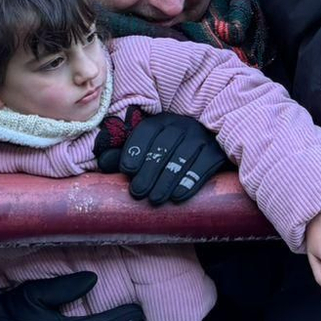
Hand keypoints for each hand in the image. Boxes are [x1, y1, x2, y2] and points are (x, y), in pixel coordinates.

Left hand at [95, 113, 232, 204]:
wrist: (209, 152)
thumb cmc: (170, 154)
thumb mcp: (147, 151)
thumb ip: (124, 156)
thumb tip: (103, 162)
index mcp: (162, 121)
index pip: (147, 130)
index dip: (135, 149)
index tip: (127, 170)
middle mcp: (183, 124)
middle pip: (164, 145)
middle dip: (149, 170)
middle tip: (138, 192)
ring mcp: (201, 137)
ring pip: (183, 157)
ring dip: (167, 180)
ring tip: (155, 199)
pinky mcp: (217, 151)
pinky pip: (204, 165)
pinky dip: (190, 181)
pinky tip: (178, 196)